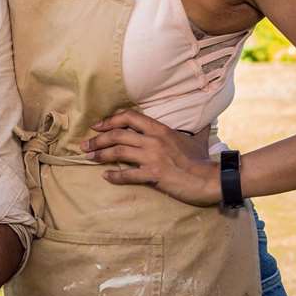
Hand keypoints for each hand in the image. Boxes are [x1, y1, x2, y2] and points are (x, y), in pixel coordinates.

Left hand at [85, 109, 220, 205]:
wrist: (211, 179)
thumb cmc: (201, 159)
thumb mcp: (194, 138)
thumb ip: (189, 129)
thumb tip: (199, 120)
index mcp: (160, 129)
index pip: (129, 117)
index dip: (110, 120)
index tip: (98, 125)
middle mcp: (153, 140)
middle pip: (118, 135)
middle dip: (98, 139)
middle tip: (85, 145)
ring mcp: (152, 157)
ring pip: (118, 152)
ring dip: (100, 154)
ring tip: (89, 157)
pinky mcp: (153, 174)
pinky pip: (128, 174)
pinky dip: (114, 176)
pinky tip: (106, 177)